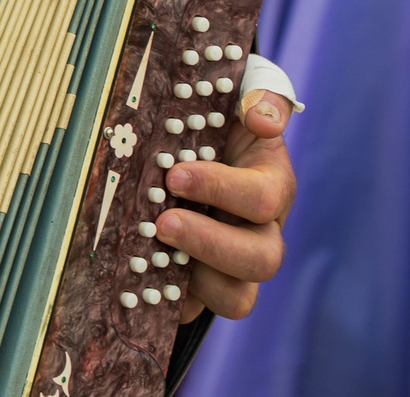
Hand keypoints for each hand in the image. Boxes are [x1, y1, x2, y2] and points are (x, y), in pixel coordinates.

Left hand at [157, 87, 293, 321]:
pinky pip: (193, 311)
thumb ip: (262, 97)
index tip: (176, 175)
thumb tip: (260, 117)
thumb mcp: (241, 97)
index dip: (222, 190)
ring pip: (237, 298)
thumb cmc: (218, 122)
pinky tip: (137, 283)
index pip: (262, 199)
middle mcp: (259, 232)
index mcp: (272, 186)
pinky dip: (168, 302)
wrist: (192, 145)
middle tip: (163, 221)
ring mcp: (232, 266)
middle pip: (261, 260)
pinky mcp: (200, 288)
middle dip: (210, 243)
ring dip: (197, 280)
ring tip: (153, 251)